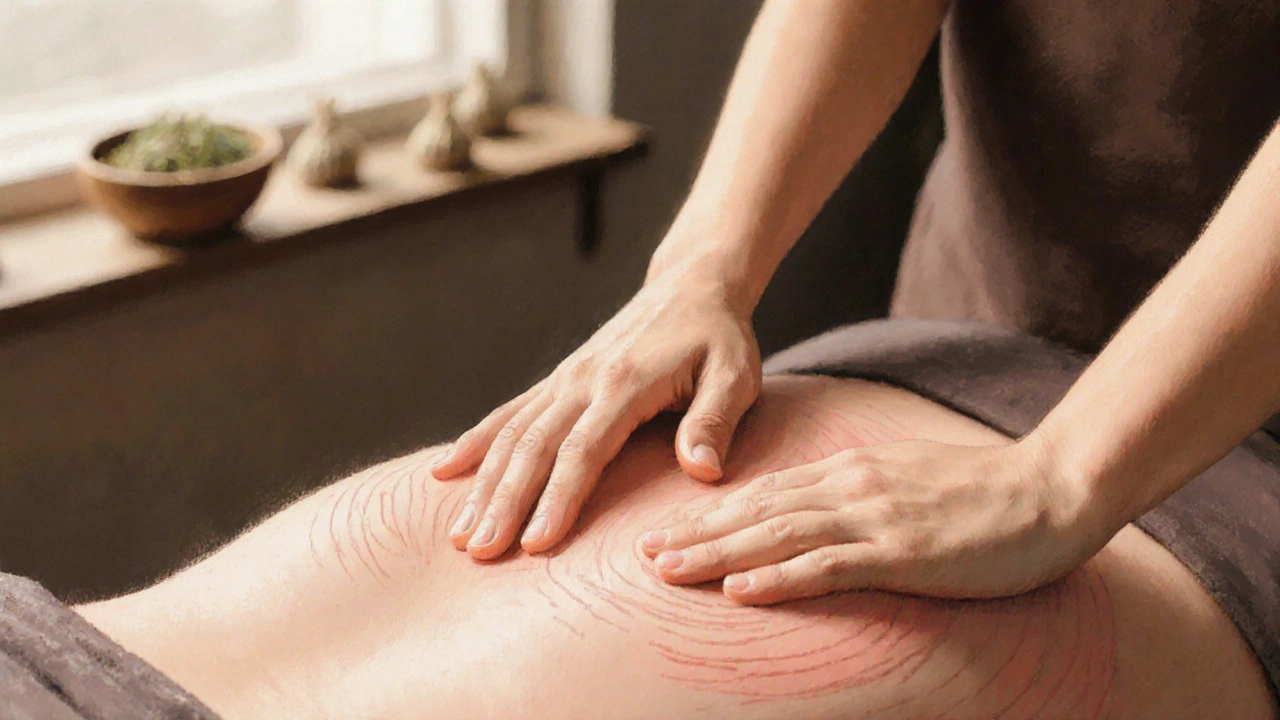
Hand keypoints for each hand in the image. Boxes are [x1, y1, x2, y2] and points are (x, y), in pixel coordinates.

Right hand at [432, 266, 761, 559]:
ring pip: (511, 434)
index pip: (582, 450)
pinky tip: (445, 472)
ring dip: (483, 484)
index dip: (558, 498)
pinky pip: (508, 413)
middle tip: (480, 552)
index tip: (536, 544)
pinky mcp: (558, 380)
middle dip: (503, 502)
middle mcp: (583, 380)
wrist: (690, 286)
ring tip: (461, 535)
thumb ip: (715, 422)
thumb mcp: (735, 375)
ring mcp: (564, 379)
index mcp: (625, 383)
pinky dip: (474, 442)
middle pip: (533, 447)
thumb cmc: (718, 338)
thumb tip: (702, 471)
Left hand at [640, 439, 1102, 603]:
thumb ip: (860, 493)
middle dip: (695, 534)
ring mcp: (874, 518)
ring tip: (668, 571)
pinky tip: (740, 591)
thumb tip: (819, 514)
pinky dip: (778, 578)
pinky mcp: (902, 553)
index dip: (711, 513)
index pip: (764, 493)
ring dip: (717, 555)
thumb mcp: (906, 480)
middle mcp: (850, 487)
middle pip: (756, 512)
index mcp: (851, 470)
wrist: (1051, 488)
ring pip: (777, 535)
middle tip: (642, 554)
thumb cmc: (983, 492)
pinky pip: (828, 566)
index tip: (667, 529)